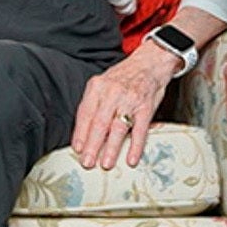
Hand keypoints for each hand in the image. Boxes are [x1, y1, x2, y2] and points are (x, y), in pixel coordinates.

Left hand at [72, 47, 181, 169]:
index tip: (76, 149)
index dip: (80, 133)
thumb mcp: (102, 84)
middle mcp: (112, 93)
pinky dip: (136, 146)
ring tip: (105, 164)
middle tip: (87, 162)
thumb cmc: (123, 77)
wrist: (149, 63)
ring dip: (111, 148)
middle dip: (92, 145)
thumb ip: (93, 104)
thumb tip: (82, 132)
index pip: (85, 113)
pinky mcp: (146, 108)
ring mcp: (130, 101)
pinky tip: (131, 159)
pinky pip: (140, 130)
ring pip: (118, 128)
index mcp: (97, 87)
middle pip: (99, 123)